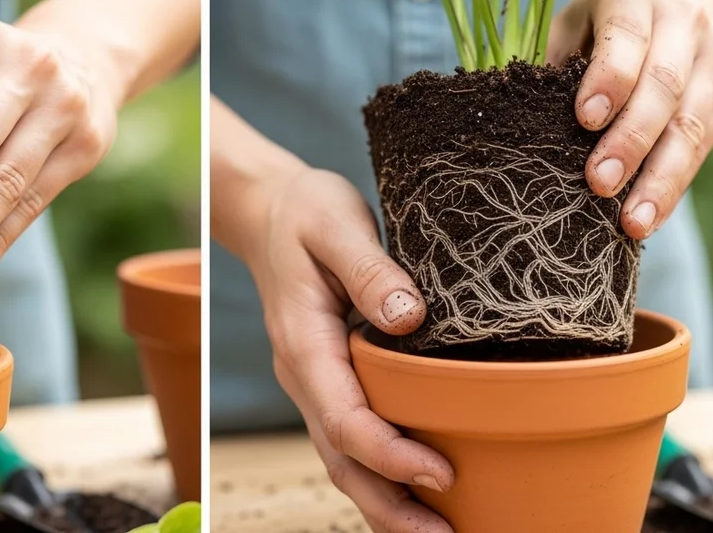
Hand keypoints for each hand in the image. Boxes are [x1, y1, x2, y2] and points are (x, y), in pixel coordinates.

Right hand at [239, 165, 453, 532]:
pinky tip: (419, 490)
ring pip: (343, 459)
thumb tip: (409, 319)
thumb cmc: (306, 211)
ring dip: (386, 502)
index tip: (442, 472)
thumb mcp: (337, 223)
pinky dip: (381, 474)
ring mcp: (313, 382)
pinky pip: (350, 439)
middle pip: (341, 460)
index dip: (391, 453)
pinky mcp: (329, 379)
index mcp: (304, 343)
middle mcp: (304, 375)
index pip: (344, 419)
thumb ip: (370, 270)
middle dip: (390, 506)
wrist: (270, 209)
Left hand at [548, 0, 712, 239]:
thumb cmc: (603, 25)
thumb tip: (516, 126)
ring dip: (660, 178)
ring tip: (633, 222)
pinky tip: (652, 215)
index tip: (586, 119)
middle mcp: (683, 21)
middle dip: (631, 140)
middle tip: (599, 184)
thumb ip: (553, 64)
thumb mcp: (573, 25)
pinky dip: (676, 183)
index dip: (609, 78)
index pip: (625, 36)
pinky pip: (704, 144)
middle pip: (662, 87)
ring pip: (690, 124)